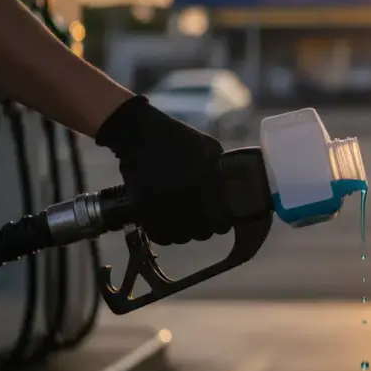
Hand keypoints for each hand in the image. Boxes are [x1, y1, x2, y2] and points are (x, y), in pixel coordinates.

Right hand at [95, 96, 232, 244]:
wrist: (140, 133)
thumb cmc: (177, 138)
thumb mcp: (209, 147)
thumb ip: (222, 169)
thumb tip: (230, 186)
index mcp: (206, 184)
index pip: (222, 222)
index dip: (222, 222)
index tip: (219, 218)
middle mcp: (187, 199)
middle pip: (203, 232)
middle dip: (204, 227)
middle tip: (201, 219)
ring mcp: (164, 206)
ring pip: (181, 237)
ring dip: (184, 232)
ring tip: (183, 221)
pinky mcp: (143, 209)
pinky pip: (159, 235)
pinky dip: (164, 233)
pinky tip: (166, 223)